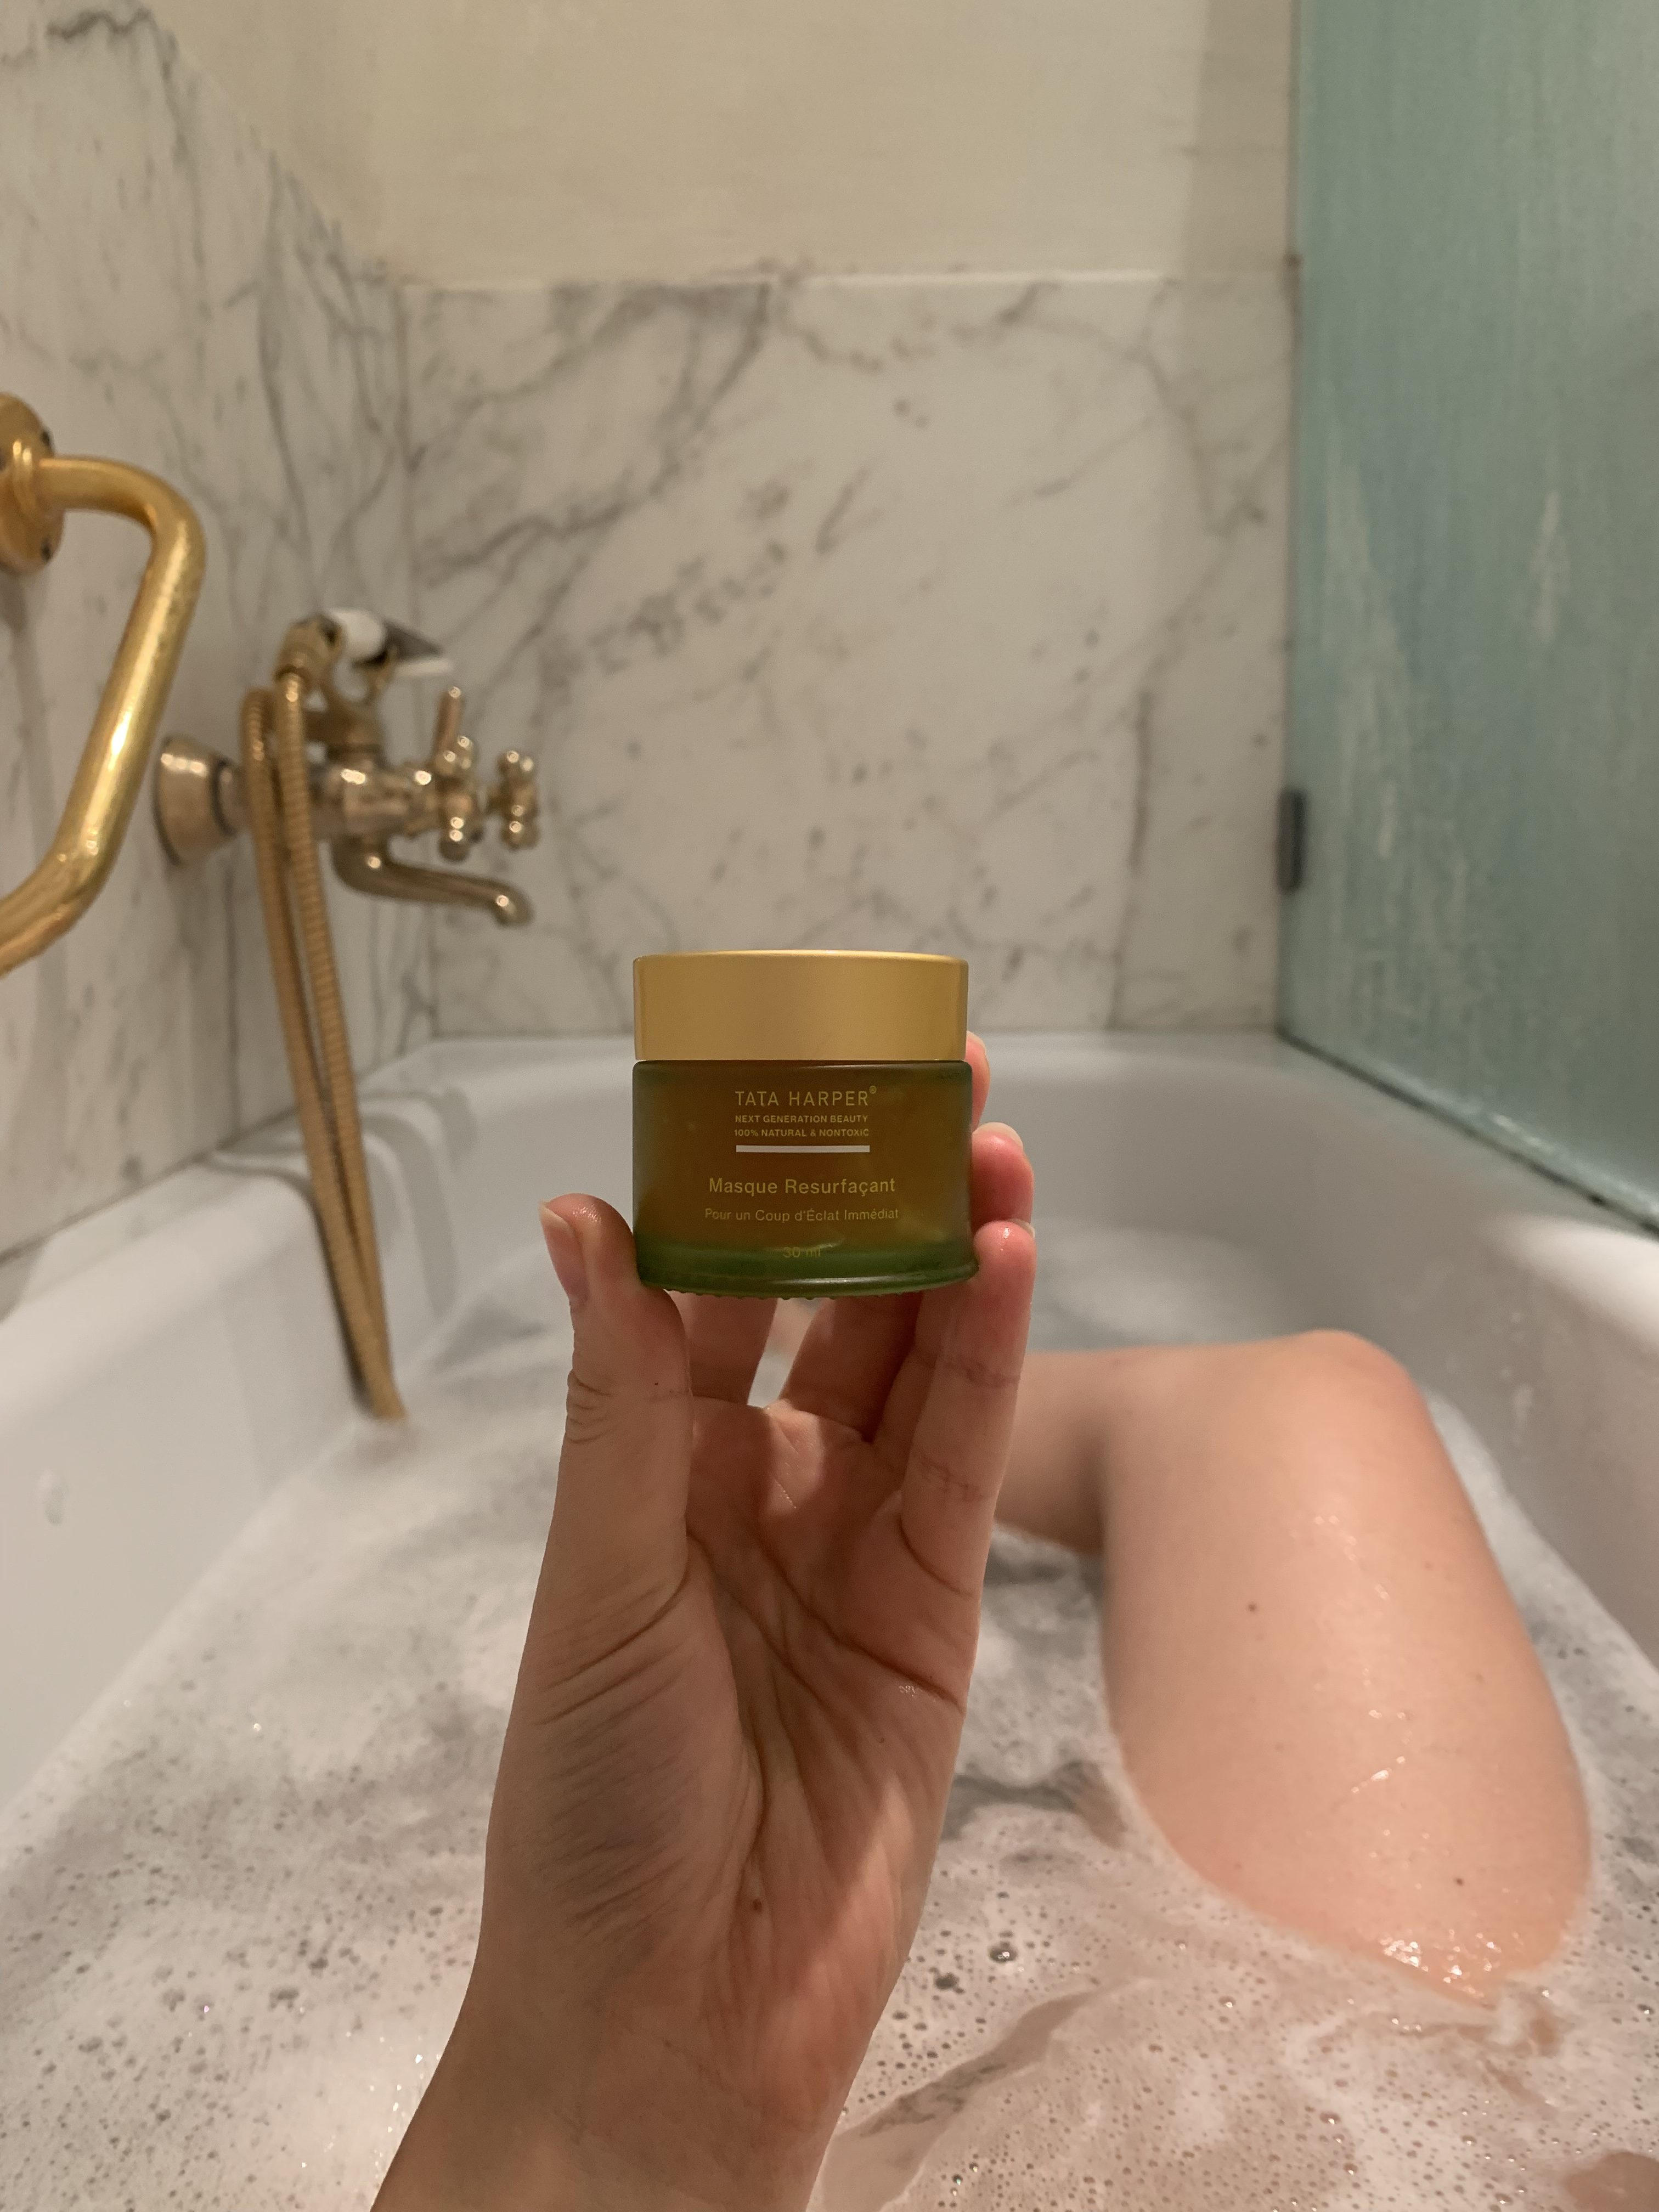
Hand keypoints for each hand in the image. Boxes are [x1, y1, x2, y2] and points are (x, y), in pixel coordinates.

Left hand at [375, 1040, 1035, 2211]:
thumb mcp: (600, 1576)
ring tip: (990, 1145)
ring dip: (954, 1258)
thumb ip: (622, 1394)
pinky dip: (991, 1363)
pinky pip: (964, 1464)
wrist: (678, 2011)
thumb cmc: (595, 1799)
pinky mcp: (935, 1613)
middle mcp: (760, 1491)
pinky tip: (1008, 1265)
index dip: (754, 1186)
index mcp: (655, 1471)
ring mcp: (854, 1548)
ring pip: (917, 1371)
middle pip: (835, 1313)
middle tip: (932, 1083)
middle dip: (881, 1200)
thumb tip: (585, 1218)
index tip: (791, 1084)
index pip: (713, 1294)